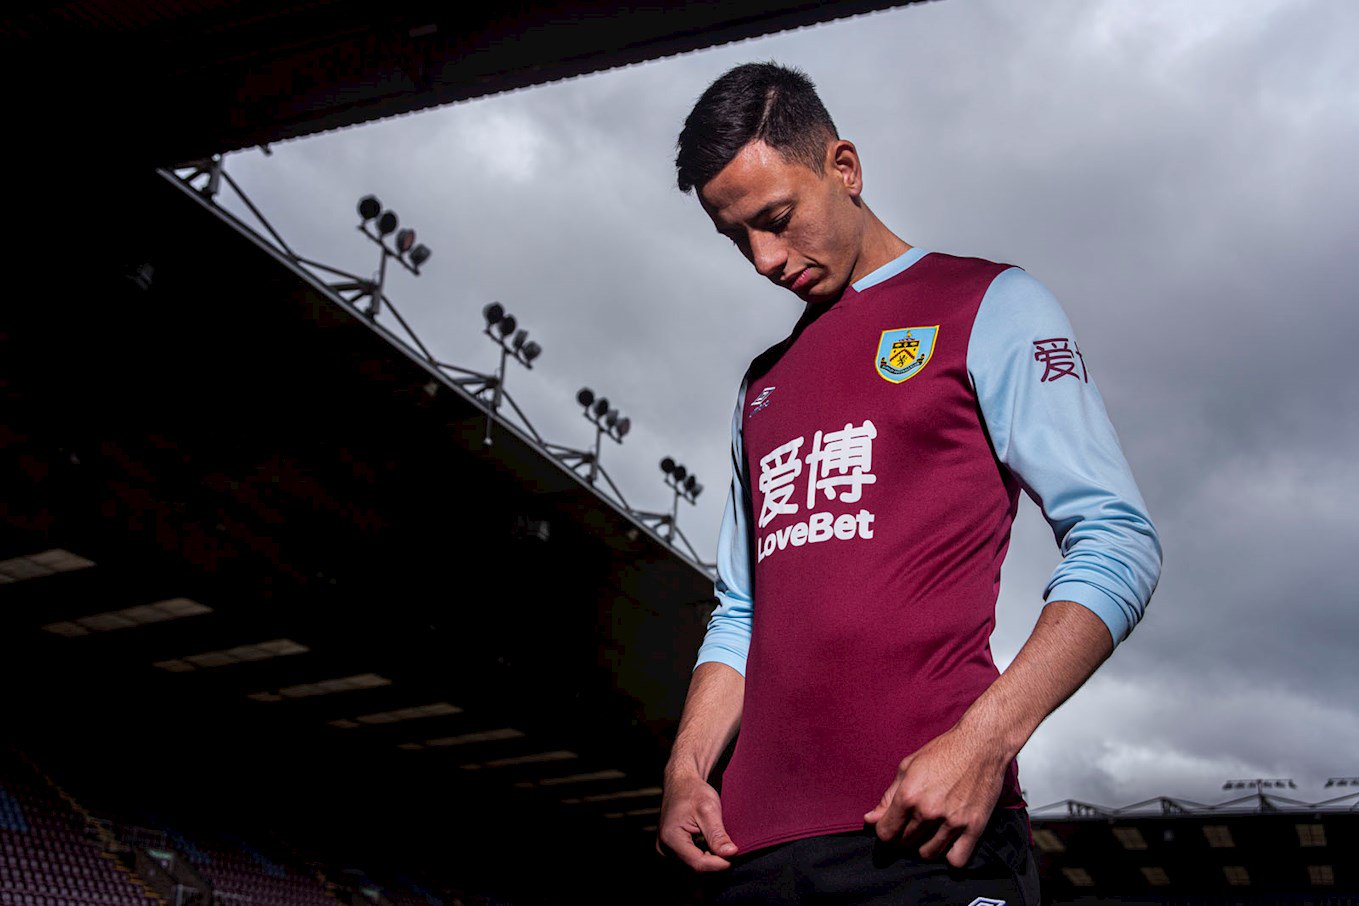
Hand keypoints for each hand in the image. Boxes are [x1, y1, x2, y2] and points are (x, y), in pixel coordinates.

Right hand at [656, 771, 738, 871]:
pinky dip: (703, 861)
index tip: (734, 854)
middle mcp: (663, 850)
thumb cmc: (693, 792)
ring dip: (709, 864)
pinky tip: (711, 850)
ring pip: (692, 871)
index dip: (719, 864)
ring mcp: (664, 853)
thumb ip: (718, 834)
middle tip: (729, 849)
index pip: (698, 864)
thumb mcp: (708, 809)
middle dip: (715, 864)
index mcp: (670, 838)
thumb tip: (731, 854)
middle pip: (695, 870)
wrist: (680, 783)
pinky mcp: (669, 854)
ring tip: (719, 847)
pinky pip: (688, 866)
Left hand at [862, 722, 1009, 867]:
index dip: (886, 831)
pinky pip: (957, 860)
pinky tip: (949, 842)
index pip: (886, 833)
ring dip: (925, 845)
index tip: (893, 825)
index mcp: (908, 795)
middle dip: (905, 836)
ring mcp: (952, 821)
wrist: (981, 744)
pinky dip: (951, 855)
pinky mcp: (974, 827)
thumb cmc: (943, 751)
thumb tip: (870, 820)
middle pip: (905, 843)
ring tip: (931, 831)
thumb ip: (888, 797)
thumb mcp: (908, 767)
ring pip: (928, 854)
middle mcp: (928, 811)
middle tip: (914, 824)